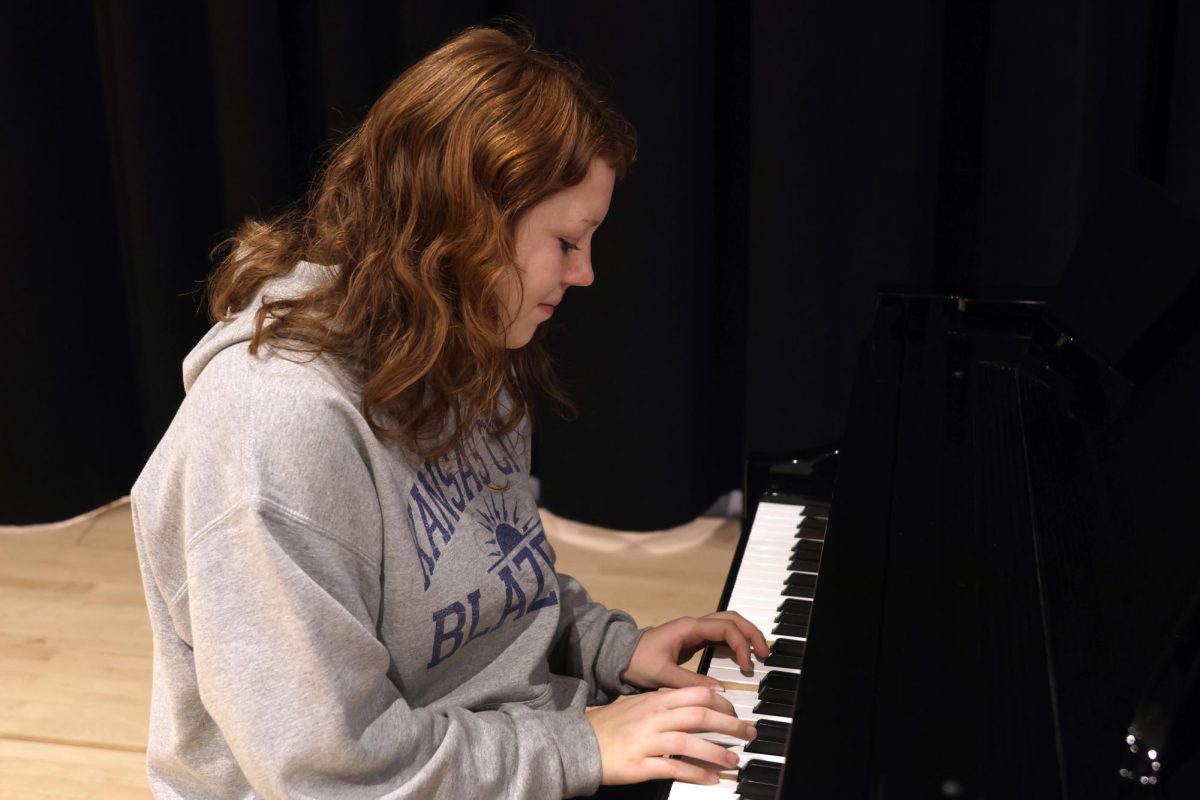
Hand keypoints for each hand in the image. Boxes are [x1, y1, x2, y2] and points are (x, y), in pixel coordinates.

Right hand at [586, 686, 756, 784]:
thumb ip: (665, 704)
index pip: (696, 694)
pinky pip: (674, 769)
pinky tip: (711, 779)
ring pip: (689, 743)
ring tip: (734, 760)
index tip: (735, 712)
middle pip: (699, 716)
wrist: (581, 743)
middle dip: (729, 724)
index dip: (721, 702)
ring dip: (716, 752)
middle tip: (748, 733)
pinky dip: (695, 773)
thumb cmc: (611, 726)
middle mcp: (654, 717)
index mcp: (655, 701)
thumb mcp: (639, 705)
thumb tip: (695, 705)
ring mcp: (647, 741)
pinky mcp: (641, 765)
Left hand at [621, 611, 770, 689]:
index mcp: (689, 628)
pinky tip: (742, 659)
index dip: (741, 645)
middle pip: (732, 619)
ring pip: (728, 624)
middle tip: (765, 653)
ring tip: (759, 655)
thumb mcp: (662, 675)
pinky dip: (735, 644)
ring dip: (746, 636)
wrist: (620, 657)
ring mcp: (695, 631)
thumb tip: (720, 690)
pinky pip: (721, 637)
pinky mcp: (694, 641)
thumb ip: (691, 682)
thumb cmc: (638, 662)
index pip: (725, 628)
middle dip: (751, 633)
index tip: (746, 666)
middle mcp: (695, 625)